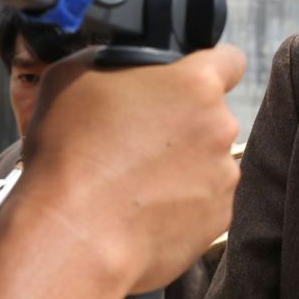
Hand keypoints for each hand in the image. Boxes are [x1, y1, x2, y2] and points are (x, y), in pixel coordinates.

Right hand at [14, 45, 244, 293]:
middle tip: (138, 136)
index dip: (207, 64)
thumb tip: (127, 62)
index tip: (187, 78)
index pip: (229, 59)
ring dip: (182, 162)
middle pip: (211, 113)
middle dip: (183, 120)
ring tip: (133, 178)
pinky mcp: (219, 217)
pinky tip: (142, 208)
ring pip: (208, 157)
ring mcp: (224, 175)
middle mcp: (221, 126)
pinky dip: (181, 201)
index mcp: (196, 84)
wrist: (73, 239)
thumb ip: (115, 59)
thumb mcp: (72, 77)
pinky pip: (204, 198)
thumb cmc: (69, 155)